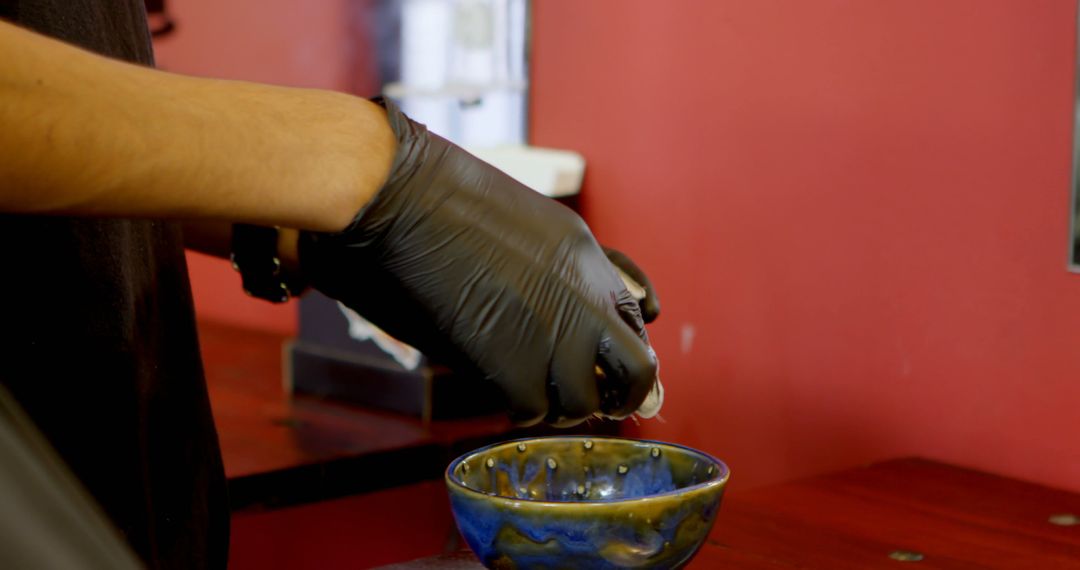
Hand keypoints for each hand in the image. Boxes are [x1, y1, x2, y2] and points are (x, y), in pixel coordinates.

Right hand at [298, 98, 657, 425]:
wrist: (401, 196)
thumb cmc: (444, 200)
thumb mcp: (526, 219)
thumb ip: (559, 266)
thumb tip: (579, 307)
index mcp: (586, 257)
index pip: (638, 320)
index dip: (624, 349)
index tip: (606, 364)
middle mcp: (583, 298)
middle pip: (638, 372)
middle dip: (621, 395)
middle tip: (593, 398)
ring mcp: (553, 334)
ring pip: (583, 403)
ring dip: (559, 405)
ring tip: (531, 389)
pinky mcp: (512, 364)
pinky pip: (533, 410)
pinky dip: (517, 408)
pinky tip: (498, 386)